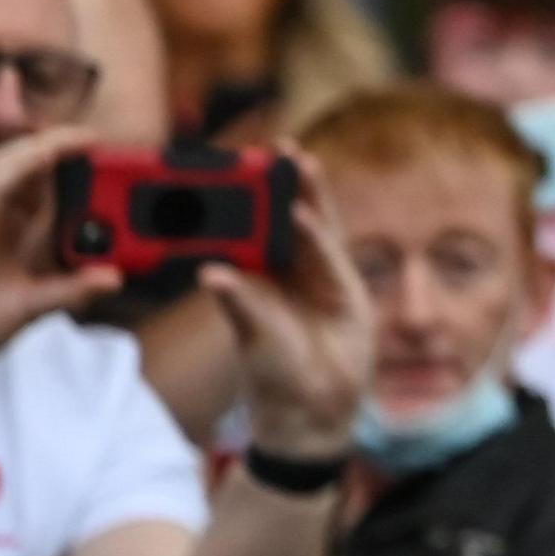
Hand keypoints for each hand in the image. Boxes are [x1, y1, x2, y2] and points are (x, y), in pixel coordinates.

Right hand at [0, 129, 116, 391]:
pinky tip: (44, 155)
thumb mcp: (32, 305)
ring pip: (6, 167)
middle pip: (25, 168)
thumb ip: (71, 289)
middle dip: (58, 148)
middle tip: (96, 136)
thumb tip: (115, 278)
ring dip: (42, 148)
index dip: (68, 165)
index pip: (40, 187)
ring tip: (79, 137)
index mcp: (7, 229)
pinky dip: (16, 169)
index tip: (101, 148)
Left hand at [200, 159, 369, 459]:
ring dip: (306, 194)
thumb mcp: (250, 336)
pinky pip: (330, 252)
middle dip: (284, 181)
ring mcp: (320, 275)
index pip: (252, 225)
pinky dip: (316, 232)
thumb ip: (238, 302)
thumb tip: (210, 273)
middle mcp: (289, 269)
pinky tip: (302, 213)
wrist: (313, 408)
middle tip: (276, 147)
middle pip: (287, 215)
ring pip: (313, 225)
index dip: (248, 194)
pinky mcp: (344, 287)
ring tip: (299, 162)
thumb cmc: (274, 373)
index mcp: (260, 274)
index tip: (236, 163)